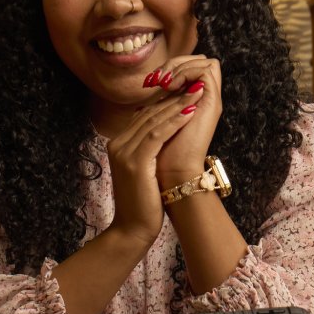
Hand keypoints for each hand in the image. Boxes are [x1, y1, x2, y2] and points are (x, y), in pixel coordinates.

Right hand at [104, 73, 202, 245]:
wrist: (132, 230)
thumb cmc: (143, 203)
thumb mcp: (143, 170)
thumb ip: (148, 150)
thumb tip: (167, 134)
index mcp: (118, 144)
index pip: (144, 114)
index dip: (167, 101)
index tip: (187, 90)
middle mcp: (117, 144)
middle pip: (148, 113)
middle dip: (173, 97)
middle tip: (194, 83)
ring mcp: (124, 153)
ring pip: (153, 120)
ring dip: (177, 104)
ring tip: (196, 91)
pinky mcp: (135, 162)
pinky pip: (157, 134)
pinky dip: (174, 121)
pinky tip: (190, 111)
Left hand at [146, 55, 223, 188]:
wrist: (173, 173)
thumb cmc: (162, 153)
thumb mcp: (157, 120)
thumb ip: (159, 102)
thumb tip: (149, 82)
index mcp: (194, 101)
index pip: (189, 67)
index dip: (170, 66)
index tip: (151, 81)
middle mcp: (206, 98)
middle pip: (200, 60)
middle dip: (176, 62)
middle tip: (158, 79)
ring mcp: (211, 100)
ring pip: (205, 62)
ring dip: (180, 67)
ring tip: (163, 83)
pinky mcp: (213, 103)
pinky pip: (207, 71)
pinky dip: (187, 73)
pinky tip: (169, 87)